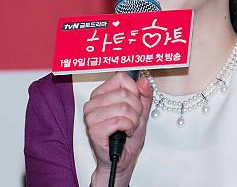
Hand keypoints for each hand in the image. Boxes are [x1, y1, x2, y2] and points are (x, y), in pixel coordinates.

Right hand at [84, 72, 152, 186]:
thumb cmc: (128, 136)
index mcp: (101, 95)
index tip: (135, 103)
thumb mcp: (141, 111)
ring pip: (123, 107)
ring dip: (133, 120)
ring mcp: (91, 117)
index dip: (134, 90)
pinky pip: (119, 121)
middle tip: (133, 120)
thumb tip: (144, 81)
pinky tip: (125, 133)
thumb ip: (144, 94)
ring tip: (129, 127)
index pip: (121, 77)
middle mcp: (92, 104)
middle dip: (136, 109)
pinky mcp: (94, 130)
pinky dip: (128, 128)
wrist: (123, 159)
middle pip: (124, 93)